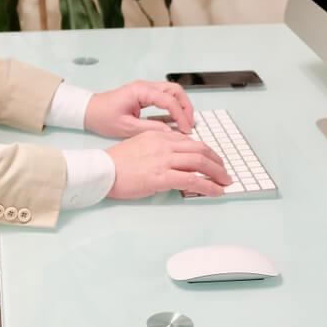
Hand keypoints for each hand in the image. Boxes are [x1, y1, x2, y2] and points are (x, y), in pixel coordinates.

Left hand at [85, 81, 194, 137]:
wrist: (89, 111)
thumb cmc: (103, 117)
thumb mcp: (127, 127)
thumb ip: (150, 128)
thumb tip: (169, 132)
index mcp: (140, 91)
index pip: (169, 101)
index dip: (181, 116)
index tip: (186, 130)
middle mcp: (145, 86)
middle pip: (176, 91)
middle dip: (186, 107)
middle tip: (190, 124)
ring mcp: (144, 88)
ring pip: (172, 92)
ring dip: (181, 105)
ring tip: (185, 122)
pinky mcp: (143, 94)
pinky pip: (164, 96)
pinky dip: (173, 105)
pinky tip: (174, 118)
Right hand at [105, 131, 231, 199]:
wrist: (101, 171)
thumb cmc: (116, 163)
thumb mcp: (139, 146)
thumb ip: (158, 150)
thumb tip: (174, 162)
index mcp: (158, 135)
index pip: (190, 141)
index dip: (206, 151)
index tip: (213, 160)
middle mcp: (164, 144)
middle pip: (200, 149)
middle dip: (217, 161)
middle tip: (224, 171)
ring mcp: (164, 160)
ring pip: (200, 162)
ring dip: (217, 173)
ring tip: (225, 182)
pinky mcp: (162, 177)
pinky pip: (193, 180)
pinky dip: (209, 186)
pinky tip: (216, 191)